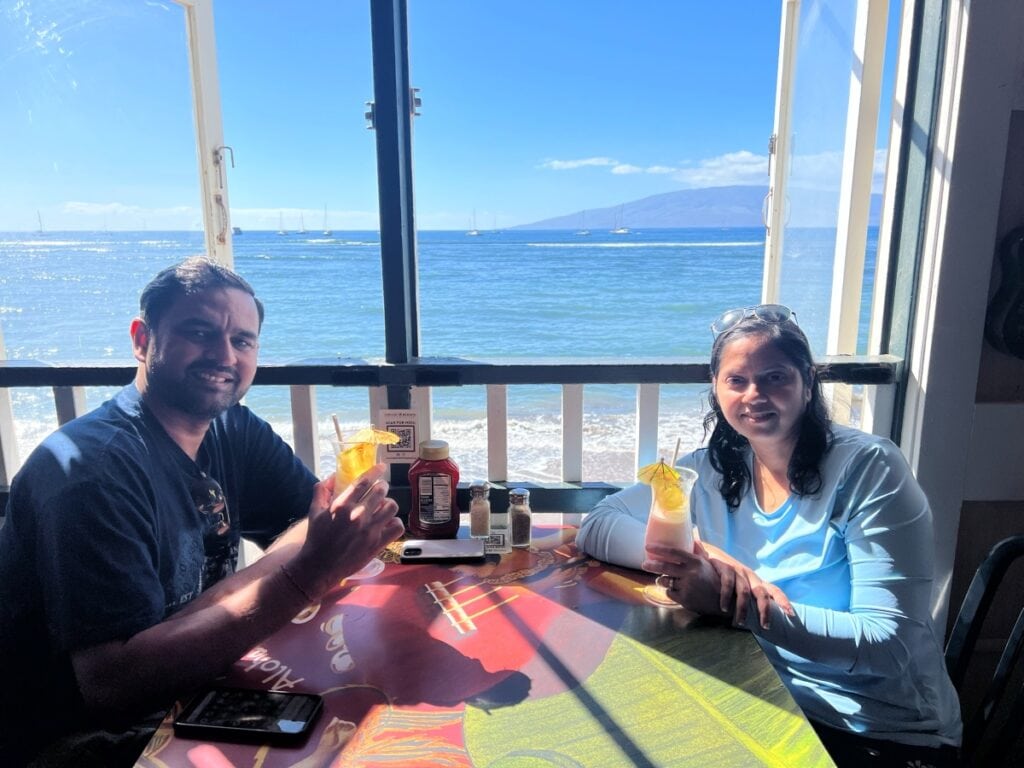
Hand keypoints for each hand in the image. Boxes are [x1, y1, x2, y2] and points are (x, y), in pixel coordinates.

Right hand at [290, 464, 403, 596]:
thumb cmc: (317, 538)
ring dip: (388, 504)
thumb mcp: (314, 511)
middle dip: (382, 487)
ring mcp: (369, 530)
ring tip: (383, 506)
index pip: (364, 481)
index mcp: (342, 505)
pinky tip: (387, 523)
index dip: (375, 471)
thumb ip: (322, 490)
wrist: (319, 566)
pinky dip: (395, 523)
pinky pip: (397, 526)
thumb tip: (332, 476)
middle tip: (380, 489)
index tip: (381, 467)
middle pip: (380, 491)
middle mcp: (357, 515)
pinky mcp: (377, 543)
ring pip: (391, 507)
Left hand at [642, 543, 722, 617]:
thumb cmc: (715, 581)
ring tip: (663, 579)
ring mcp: (687, 587)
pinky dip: (670, 591)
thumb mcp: (709, 563)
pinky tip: (675, 590)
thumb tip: (694, 537)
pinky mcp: (684, 599)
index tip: (647, 546)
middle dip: (652, 565)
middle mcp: (690, 573)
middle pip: (665, 567)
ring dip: (662, 580)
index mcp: (695, 562)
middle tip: (644, 564)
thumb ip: (699, 551)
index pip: (674, 552)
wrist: (723, 602)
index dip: (659, 549)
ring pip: (666, 581)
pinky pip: (669, 593)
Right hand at [695, 532, 793, 628]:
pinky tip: (723, 608)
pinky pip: (728, 584)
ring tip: (740, 623)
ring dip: (743, 609)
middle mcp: (750, 576)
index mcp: (755, 581)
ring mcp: (738, 571)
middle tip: (765, 626)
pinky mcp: (725, 567)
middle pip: (762, 593)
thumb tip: (752, 618)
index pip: (774, 590)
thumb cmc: (723, 574)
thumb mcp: (737, 584)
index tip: (791, 614)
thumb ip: (744, 596)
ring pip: (744, 592)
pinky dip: (726, 597)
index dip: (783, 601)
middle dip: (765, 611)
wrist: (707, 552)